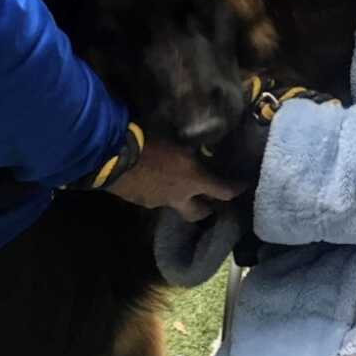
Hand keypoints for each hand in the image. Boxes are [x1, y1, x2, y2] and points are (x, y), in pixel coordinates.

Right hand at [108, 139, 244, 222]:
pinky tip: (154, 181)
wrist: (113, 156)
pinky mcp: (140, 202)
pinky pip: (156, 200)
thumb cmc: (149, 142)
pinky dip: (159, 193)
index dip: (236, 190)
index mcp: (194, 180)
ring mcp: (158, 202)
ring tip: (177, 186)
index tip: (242, 186)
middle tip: (210, 201)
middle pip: (199, 213)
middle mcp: (179, 197)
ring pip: (176, 206)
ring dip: (181, 199)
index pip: (223, 191)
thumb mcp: (178, 142)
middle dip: (207, 209)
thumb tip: (201, 152)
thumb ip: (192, 151)